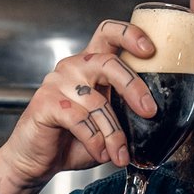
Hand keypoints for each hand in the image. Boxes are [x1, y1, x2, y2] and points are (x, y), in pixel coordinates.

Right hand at [0, 20, 163, 192]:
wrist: (38, 160)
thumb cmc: (73, 140)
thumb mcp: (108, 123)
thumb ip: (126, 112)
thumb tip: (154, 116)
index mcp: (91, 65)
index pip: (108, 33)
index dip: (130, 35)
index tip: (150, 50)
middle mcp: (73, 67)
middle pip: (108, 62)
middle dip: (133, 87)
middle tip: (149, 111)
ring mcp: (57, 83)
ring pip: (96, 102)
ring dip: (113, 132)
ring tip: (119, 153)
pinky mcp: (46, 103)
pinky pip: (78, 119)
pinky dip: (94, 140)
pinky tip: (100, 153)